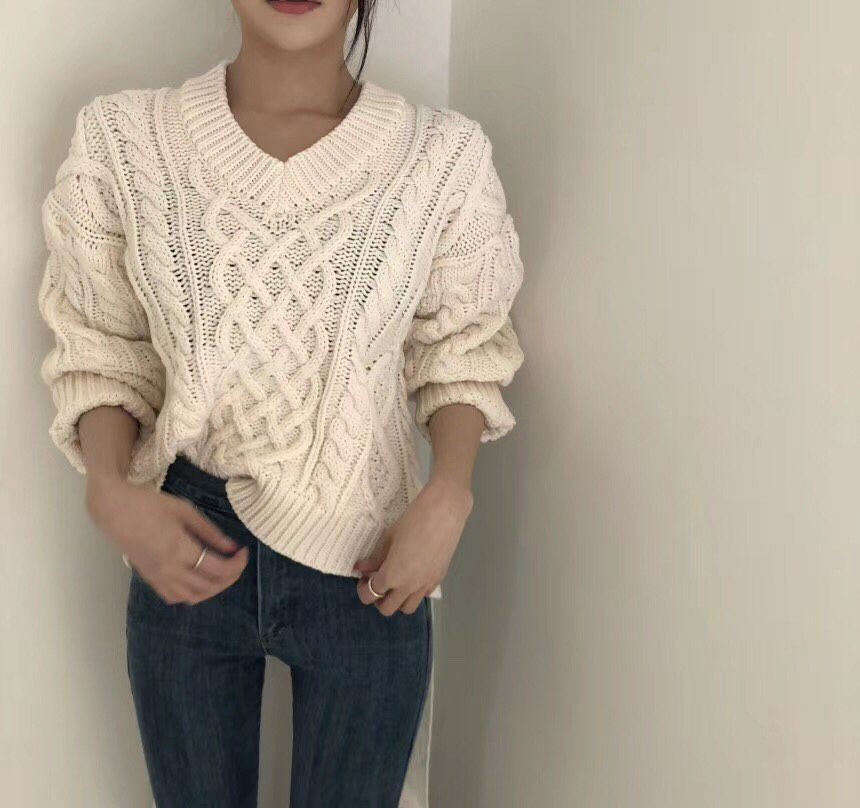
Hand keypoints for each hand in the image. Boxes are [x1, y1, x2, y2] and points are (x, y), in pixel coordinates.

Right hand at [86, 475, 248, 605]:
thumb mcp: (185, 511)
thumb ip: (210, 532)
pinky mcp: (149, 579)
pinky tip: (199, 580)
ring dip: (212, 589)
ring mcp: (157, 577)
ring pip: (192, 597)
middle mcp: (169, 570)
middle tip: (237, 563)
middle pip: (208, 587)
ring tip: (222, 572)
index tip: (243, 552)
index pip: (218, 570)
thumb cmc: (150, 505)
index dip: (237, 565)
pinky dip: (192, 594)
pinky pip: (174, 596)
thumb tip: (232, 547)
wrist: (114, 510)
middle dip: (229, 578)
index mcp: (180, 550)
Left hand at [353, 475, 472, 615]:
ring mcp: (425, 585)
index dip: (363, 588)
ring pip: (407, 608)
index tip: (364, 577)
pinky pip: (422, 596)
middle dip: (377, 599)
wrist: (444, 512)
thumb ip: (375, 557)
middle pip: (387, 609)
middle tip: (376, 582)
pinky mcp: (438, 579)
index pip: (371, 594)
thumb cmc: (413, 520)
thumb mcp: (389, 537)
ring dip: (397, 600)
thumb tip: (361, 568)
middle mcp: (409, 586)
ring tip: (395, 583)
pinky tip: (412, 575)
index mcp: (392, 575)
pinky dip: (413, 592)